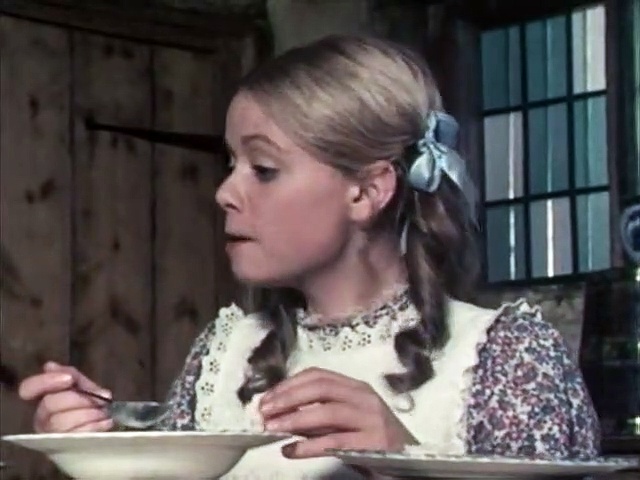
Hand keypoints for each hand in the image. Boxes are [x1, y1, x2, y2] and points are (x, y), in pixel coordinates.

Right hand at [18, 361, 113, 432]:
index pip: (28, 388)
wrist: (104, 431)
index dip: (45, 382)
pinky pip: (74, 437)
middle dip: (78, 398)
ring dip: (88, 413)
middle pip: (50, 403)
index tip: (69, 380)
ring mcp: (51, 436)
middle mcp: (42, 418)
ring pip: (60, 422)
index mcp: (43, 399)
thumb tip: (49, 366)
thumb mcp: (84, 387)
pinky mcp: (63, 450)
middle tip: (100, 397)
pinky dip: (94, 426)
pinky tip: (106, 421)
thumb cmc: (90, 407)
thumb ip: (71, 376)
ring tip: (104, 411)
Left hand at [258, 367, 416, 458]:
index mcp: (356, 388)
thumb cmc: (374, 443)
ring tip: (271, 429)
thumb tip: (281, 414)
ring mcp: (371, 419)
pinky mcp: (374, 443)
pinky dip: (308, 446)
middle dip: (287, 397)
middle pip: (320, 387)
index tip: (267, 398)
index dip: (289, 384)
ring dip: (293, 419)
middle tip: (263, 410)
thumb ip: (319, 417)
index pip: (318, 375)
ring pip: (326, 411)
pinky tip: (290, 451)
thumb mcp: (346, 423)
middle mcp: (365, 397)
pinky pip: (335, 441)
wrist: (412, 465)